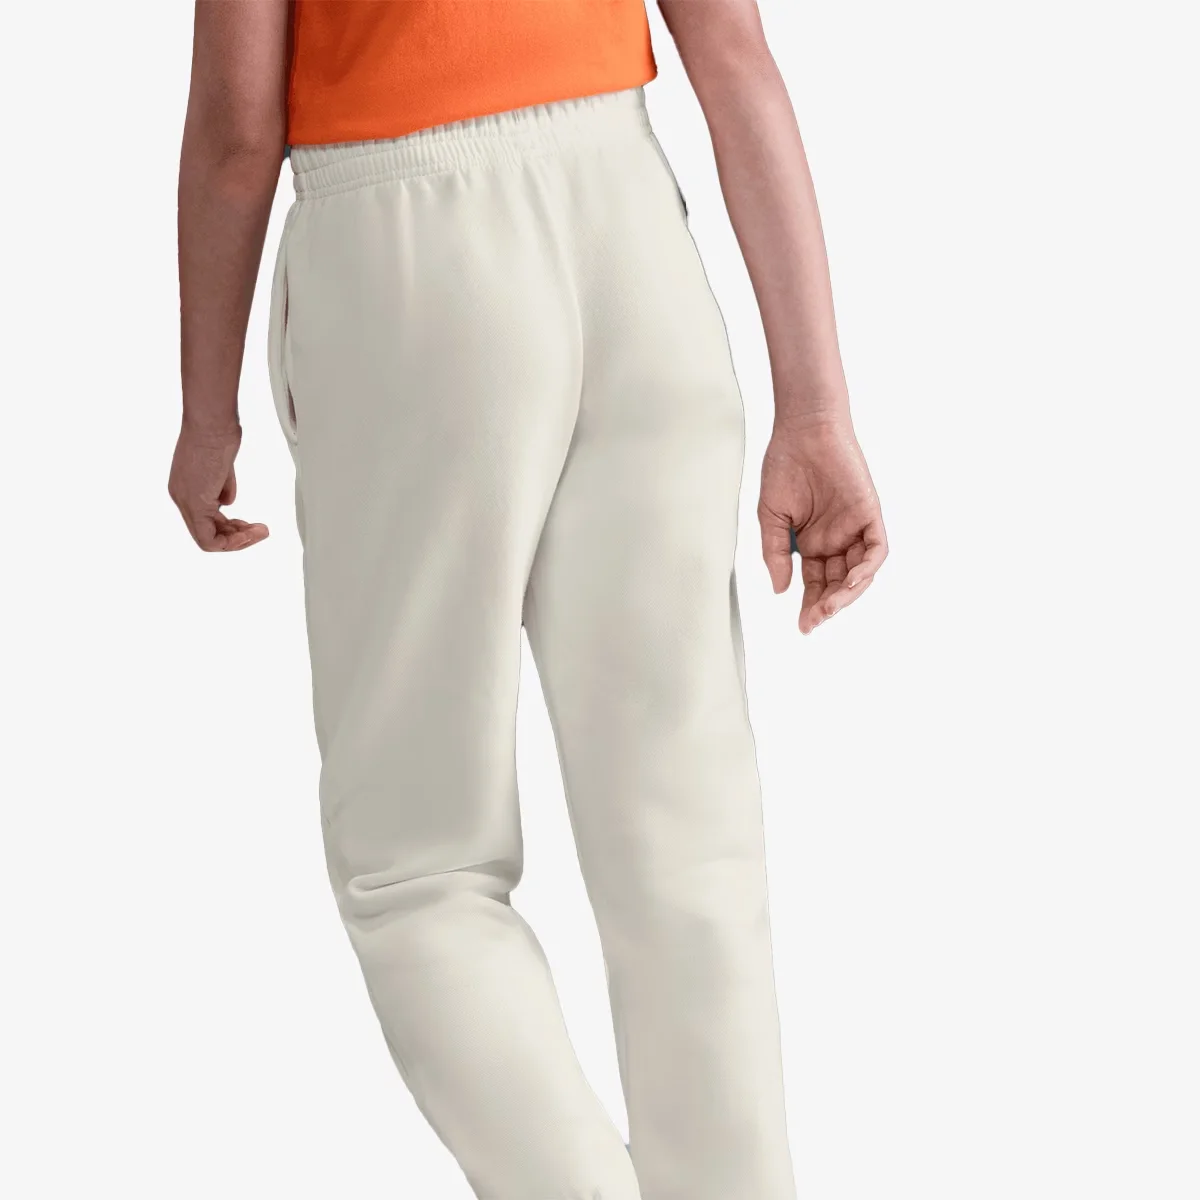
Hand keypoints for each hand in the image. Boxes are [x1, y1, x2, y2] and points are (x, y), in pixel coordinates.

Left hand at [168, 422, 268, 551]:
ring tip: (261, 532)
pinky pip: (209, 538)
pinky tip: (250, 533)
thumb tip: (227, 502)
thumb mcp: (223, 465)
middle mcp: (180, 497)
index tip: (249, 523)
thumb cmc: (218, 430)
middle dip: (237, 538)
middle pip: (207, 533)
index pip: (206, 521)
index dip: (230, 528)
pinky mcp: (195, 503)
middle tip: (260, 531)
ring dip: (239, 541)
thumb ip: (223, 486)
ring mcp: (186, 501)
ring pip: (208, 539)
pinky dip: (232, 542)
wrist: (212, 420)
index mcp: (185, 487)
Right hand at [758, 415, 886, 633]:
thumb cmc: (784, 466)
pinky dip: (867, 568)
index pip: (816, 584)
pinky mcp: (870, 514)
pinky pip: (876, 550)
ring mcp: (854, 528)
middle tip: (813, 621)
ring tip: (829, 608)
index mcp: (813, 543)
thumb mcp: (771, 517)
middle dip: (828, 606)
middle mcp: (837, 540)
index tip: (802, 625)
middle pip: (838, 584)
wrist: (803, 430)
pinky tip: (851, 582)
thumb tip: (780, 589)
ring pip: (860, 573)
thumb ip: (775, 553)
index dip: (811, 606)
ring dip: (847, 594)